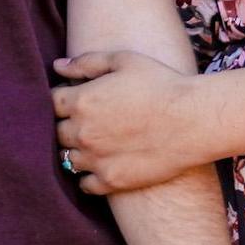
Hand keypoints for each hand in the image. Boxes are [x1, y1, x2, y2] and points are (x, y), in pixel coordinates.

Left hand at [52, 49, 205, 194]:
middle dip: (67, 126)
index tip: (78, 99)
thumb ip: (86, 62)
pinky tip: (103, 165)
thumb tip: (58, 67)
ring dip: (77, 151)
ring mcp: (95, 160)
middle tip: (89, 122)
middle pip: (56, 133)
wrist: (193, 120)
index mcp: (80, 101)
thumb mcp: (124, 61)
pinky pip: (84, 184)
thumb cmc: (162, 84)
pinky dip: (89, 176)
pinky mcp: (111, 181)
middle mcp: (81, 132)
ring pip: (67, 159)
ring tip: (98, 143)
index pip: (50, 103)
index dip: (62, 100)